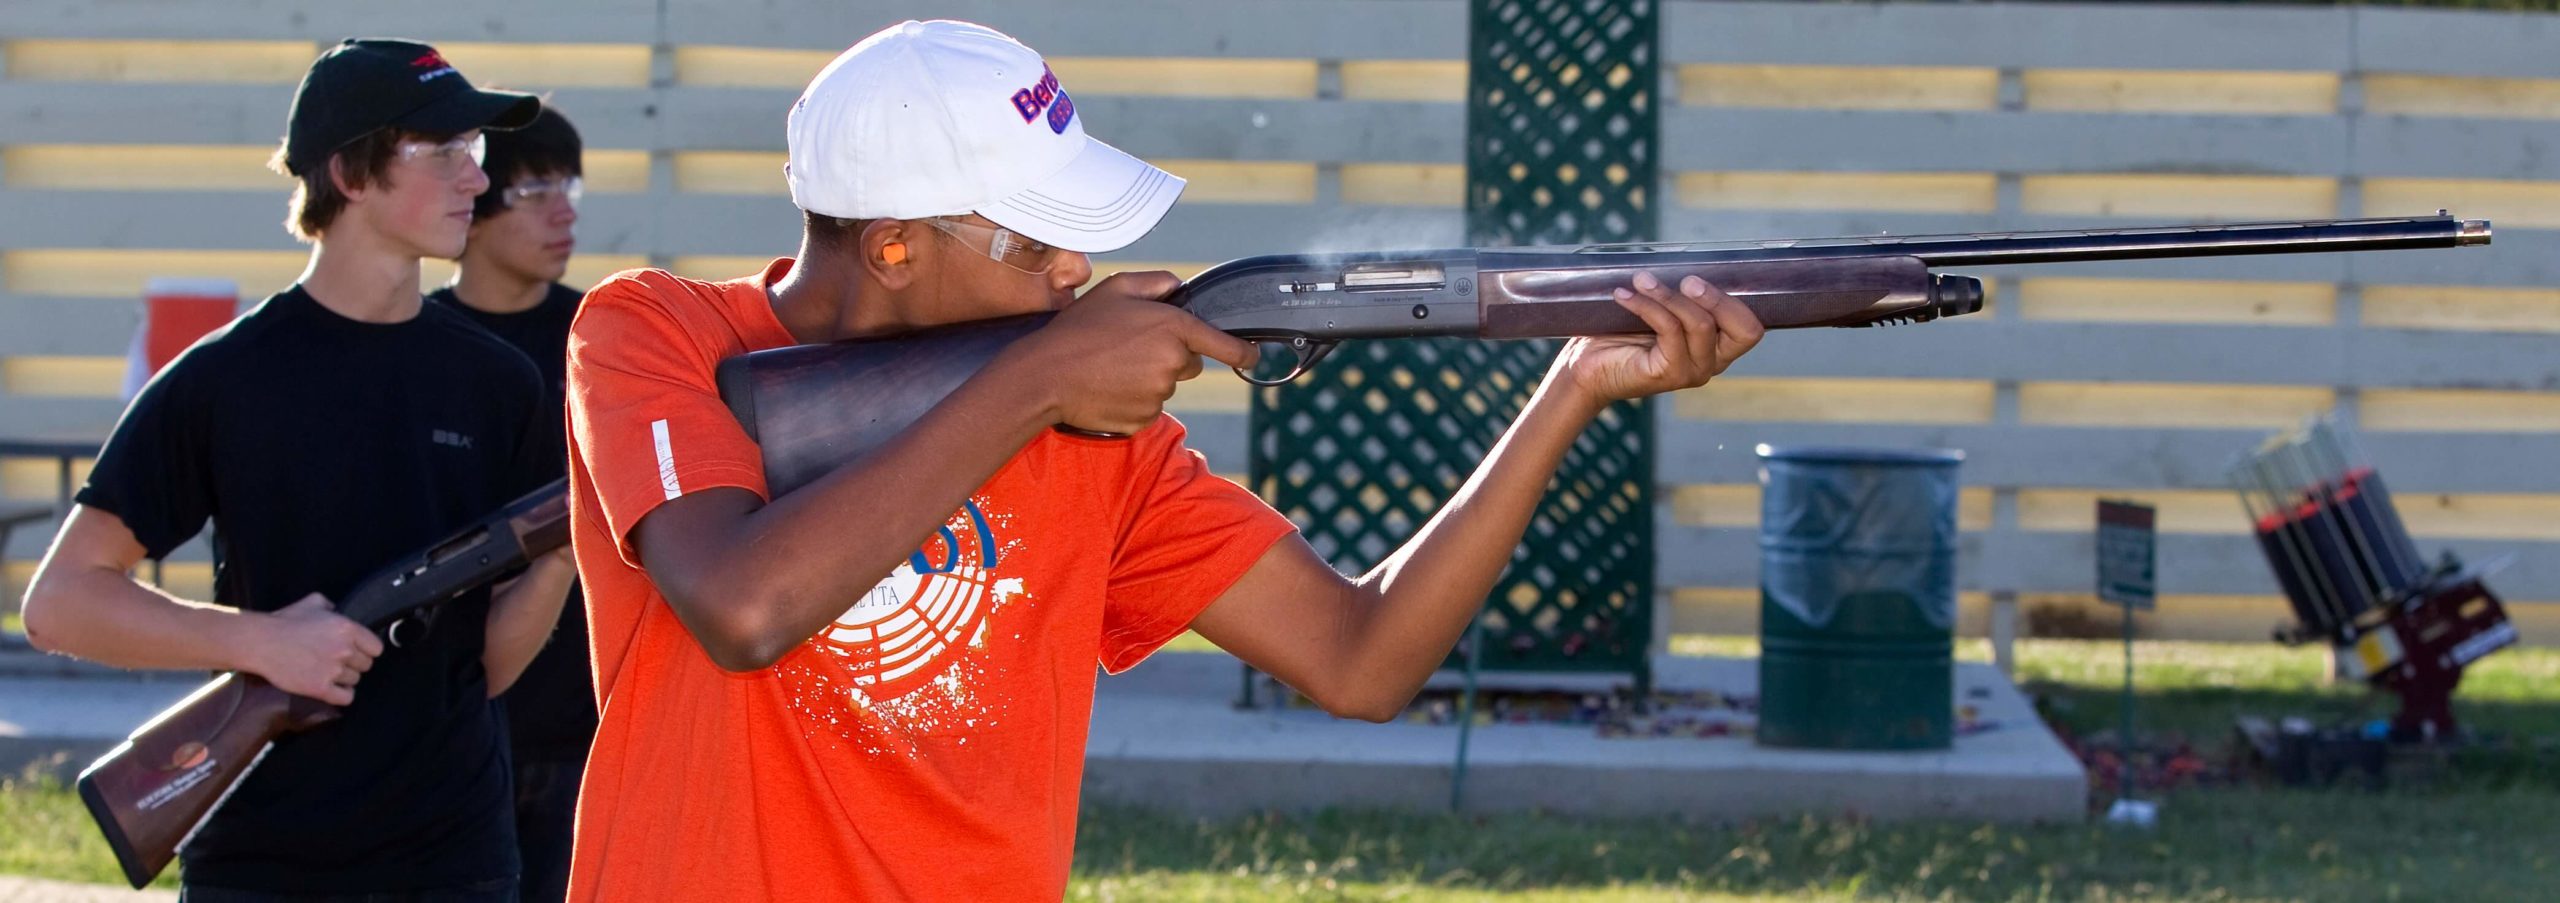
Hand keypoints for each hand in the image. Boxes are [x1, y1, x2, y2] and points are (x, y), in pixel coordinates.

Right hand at [247, 594, 381, 705]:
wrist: (260, 642)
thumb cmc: (284, 621)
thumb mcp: (313, 603)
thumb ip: (332, 606)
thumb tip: (339, 610)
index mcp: (347, 628)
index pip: (376, 647)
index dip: (366, 650)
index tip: (356, 650)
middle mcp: (344, 650)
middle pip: (366, 665)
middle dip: (354, 663)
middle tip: (337, 660)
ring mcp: (333, 670)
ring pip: (355, 680)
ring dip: (345, 678)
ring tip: (328, 671)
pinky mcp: (320, 688)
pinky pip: (346, 698)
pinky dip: (341, 695)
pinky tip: (333, 688)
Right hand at [1009, 271, 1258, 434]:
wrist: (1046, 376)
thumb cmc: (1079, 329)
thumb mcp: (1117, 288)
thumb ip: (1156, 282)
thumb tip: (1179, 287)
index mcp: (1172, 328)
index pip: (1223, 344)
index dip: (1242, 351)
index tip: (1253, 355)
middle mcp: (1173, 363)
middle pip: (1189, 363)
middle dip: (1170, 356)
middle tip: (1130, 348)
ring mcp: (1159, 394)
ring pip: (1166, 385)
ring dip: (1148, 377)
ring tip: (1111, 367)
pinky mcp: (1144, 418)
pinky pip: (1149, 408)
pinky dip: (1134, 399)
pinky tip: (1109, 387)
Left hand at [1553, 271, 1762, 404]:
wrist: (1587, 367)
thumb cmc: (1622, 333)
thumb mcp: (1660, 307)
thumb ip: (1681, 292)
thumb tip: (1686, 255)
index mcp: (1717, 346)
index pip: (1751, 329)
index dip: (1734, 301)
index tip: (1699, 277)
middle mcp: (1712, 363)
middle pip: (1742, 329)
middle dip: (1716, 297)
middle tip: (1686, 279)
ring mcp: (1693, 372)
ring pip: (1700, 324)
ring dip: (1669, 295)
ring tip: (1640, 279)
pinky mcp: (1669, 374)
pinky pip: (1669, 329)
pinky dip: (1646, 305)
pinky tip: (1623, 294)